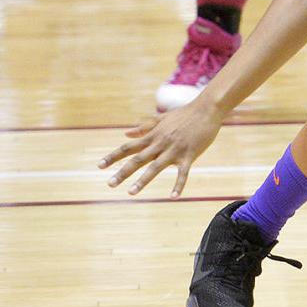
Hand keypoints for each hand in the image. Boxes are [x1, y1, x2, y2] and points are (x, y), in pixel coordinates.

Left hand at [99, 97, 225, 195]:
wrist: (206, 109)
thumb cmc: (184, 114)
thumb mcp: (162, 119)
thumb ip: (144, 127)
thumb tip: (125, 133)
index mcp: (153, 135)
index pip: (128, 147)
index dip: (113, 156)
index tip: (99, 166)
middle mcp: (160, 143)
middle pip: (137, 159)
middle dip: (122, 172)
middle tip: (109, 184)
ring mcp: (174, 150)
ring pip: (155, 167)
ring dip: (142, 180)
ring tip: (131, 192)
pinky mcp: (189, 155)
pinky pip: (183, 173)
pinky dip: (178, 185)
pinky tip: (173, 197)